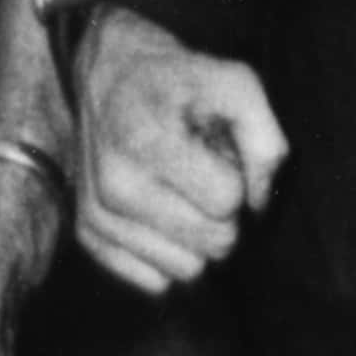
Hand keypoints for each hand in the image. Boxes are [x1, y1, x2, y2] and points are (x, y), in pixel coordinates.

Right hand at [74, 6, 287, 294]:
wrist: (109, 74)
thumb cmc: (181, 81)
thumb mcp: (236, 83)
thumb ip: (266, 140)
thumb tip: (259, 205)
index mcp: (146, 141)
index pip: (227, 202)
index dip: (238, 180)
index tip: (219, 155)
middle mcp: (115, 183)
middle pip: (213, 243)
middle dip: (222, 212)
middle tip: (202, 174)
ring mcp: (98, 213)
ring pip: (187, 271)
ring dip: (196, 236)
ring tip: (180, 189)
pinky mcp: (89, 235)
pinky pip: (156, 281)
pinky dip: (169, 253)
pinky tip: (161, 211)